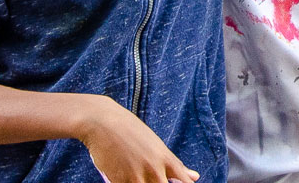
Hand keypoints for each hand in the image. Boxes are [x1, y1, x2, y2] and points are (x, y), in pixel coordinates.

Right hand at [77, 95, 198, 182]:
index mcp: (166, 159)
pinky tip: (124, 175)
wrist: (102, 122)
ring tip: (136, 173)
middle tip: (154, 178)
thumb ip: (175, 165)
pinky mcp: (119, 181)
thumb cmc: (130, 132)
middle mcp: (155, 169)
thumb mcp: (157, 145)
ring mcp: (137, 177)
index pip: (185, 182)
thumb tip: (195, 177)